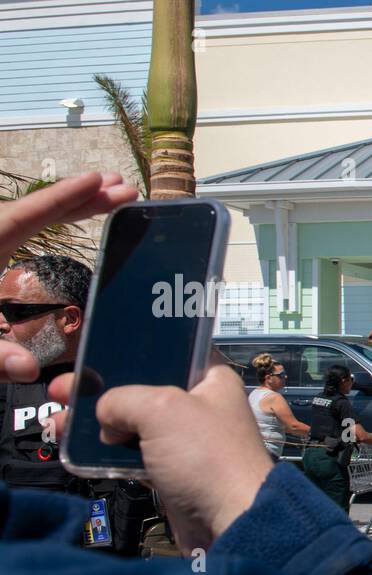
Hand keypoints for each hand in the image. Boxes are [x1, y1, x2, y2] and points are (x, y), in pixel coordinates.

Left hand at [0, 172, 136, 382]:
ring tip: (110, 197)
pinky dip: (50, 220)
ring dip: (71, 206)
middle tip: (123, 187)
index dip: (66, 198)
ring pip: (30, 216)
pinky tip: (70, 219)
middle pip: (36, 210)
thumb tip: (28, 369)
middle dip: (81, 198)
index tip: (99, 182)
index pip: (28, 215)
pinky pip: (21, 229)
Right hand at [50, 365, 272, 553]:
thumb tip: (105, 416)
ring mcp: (188, 444)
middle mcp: (202, 408)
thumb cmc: (209, 458)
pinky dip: (109, 455)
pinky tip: (80, 451)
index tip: (94, 357)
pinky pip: (135, 457)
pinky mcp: (175, 474)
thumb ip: (122, 399)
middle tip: (64, 391)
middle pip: (143, 391)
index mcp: (212, 381)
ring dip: (99, 425)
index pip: (169, 355)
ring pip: (134, 426)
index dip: (129, 354)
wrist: (231, 523)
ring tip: (60, 422)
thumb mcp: (160, 408)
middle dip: (102, 392)